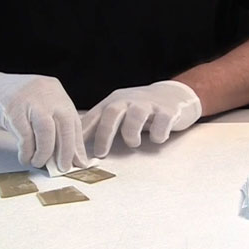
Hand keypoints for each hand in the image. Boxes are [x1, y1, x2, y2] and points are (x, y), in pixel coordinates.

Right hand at [0, 72, 88, 170]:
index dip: (77, 144)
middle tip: (63, 168)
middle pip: (65, 124)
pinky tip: (25, 158)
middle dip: (67, 150)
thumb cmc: (10, 103)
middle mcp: (45, 92)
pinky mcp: (11, 108)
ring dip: (45, 152)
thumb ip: (52, 127)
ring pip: (47, 130)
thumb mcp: (36, 110)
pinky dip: (27, 151)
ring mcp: (28, 98)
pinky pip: (25, 135)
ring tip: (39, 163)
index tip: (79, 163)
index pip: (74, 120)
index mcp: (55, 91)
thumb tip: (68, 156)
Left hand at [82, 80, 201, 156]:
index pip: (95, 116)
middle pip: (112, 113)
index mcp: (114, 102)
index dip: (84, 135)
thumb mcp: (119, 112)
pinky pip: (162, 121)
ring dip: (131, 133)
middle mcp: (130, 100)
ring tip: (133, 144)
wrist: (173, 95)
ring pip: (136, 115)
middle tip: (101, 153)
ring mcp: (149, 104)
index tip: (78, 154)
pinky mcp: (168, 110)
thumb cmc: (140, 108)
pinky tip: (157, 138)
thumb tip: (75, 144)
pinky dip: (158, 133)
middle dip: (104, 134)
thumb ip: (100, 124)